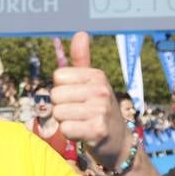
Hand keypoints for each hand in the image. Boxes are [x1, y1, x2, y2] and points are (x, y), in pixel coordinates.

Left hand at [51, 32, 130, 168]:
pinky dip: (70, 134)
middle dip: (62, 107)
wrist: (119, 142)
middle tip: (78, 113)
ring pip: (58, 113)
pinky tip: (83, 133)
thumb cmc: (99, 109)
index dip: (62, 89)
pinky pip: (65, 129)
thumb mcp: (93, 82)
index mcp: (97, 75)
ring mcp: (100, 110)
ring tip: (81, 123)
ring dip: (66, 121)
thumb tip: (80, 33)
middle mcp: (100, 90)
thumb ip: (82, 59)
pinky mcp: (97, 130)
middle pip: (55, 95)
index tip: (77, 97)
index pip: (58, 76)